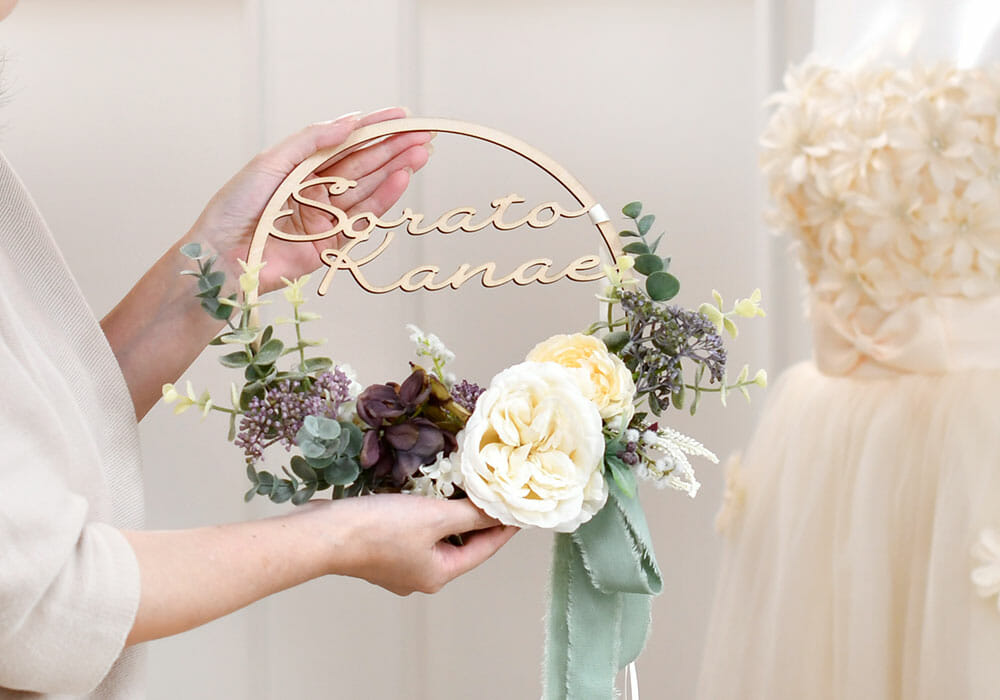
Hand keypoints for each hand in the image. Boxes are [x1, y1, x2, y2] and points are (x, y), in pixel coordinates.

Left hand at [185, 107, 431, 291]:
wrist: (220, 256)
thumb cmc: (235, 206)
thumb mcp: (271, 161)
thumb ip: (311, 141)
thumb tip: (349, 121)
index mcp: (300, 167)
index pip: (345, 143)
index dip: (374, 128)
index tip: (403, 115)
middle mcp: (316, 190)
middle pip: (363, 164)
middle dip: (394, 148)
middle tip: (424, 135)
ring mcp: (326, 217)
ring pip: (368, 189)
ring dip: (395, 170)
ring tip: (421, 153)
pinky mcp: (332, 245)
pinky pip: (364, 219)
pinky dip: (384, 199)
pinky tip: (401, 180)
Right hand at [303, 494, 517, 595]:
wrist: (323, 534)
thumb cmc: (378, 529)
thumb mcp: (434, 517)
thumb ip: (470, 515)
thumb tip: (501, 512)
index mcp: (438, 575)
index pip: (484, 549)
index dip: (503, 527)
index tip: (518, 509)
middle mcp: (420, 577)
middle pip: (461, 545)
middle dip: (475, 519)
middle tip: (492, 493)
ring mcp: (398, 567)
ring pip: (436, 538)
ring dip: (449, 514)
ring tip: (463, 488)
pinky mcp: (380, 552)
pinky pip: (414, 533)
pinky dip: (425, 515)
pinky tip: (426, 494)